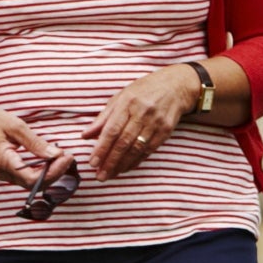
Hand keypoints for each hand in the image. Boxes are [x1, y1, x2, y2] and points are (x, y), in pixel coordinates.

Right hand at [0, 94, 65, 187]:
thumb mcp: (14, 126)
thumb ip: (35, 142)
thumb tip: (55, 154)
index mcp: (4, 162)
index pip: (33, 179)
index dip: (54, 172)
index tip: (66, 156)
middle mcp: (3, 173)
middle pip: (34, 184)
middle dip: (55, 173)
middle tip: (68, 156)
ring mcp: (3, 175)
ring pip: (31, 183)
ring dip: (49, 172)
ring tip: (61, 156)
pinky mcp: (5, 172)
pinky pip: (25, 177)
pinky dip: (40, 170)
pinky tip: (49, 158)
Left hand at [81, 66, 198, 179]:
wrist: (176, 85)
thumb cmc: (143, 91)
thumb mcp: (121, 97)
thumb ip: (103, 118)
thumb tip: (85, 136)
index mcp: (127, 102)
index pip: (112, 130)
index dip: (101, 148)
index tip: (93, 163)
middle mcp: (142, 113)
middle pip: (124, 142)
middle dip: (110, 161)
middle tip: (100, 176)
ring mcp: (156, 122)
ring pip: (136, 149)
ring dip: (122, 164)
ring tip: (110, 175)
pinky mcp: (166, 130)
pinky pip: (149, 150)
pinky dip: (136, 161)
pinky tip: (126, 168)